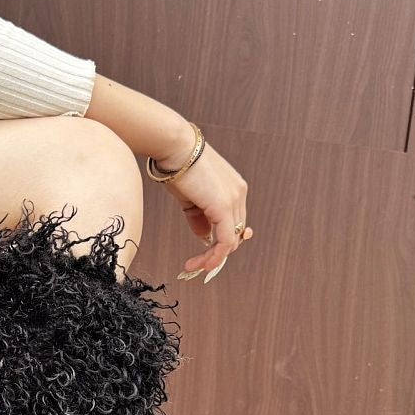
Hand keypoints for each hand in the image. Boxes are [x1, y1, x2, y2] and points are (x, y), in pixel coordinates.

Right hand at [157, 140, 252, 282]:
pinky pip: (224, 241)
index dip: (223, 241)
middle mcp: (239, 193)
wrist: (175, 147)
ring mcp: (234, 200)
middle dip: (216, 253)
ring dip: (212, 259)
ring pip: (230, 241)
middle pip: (235, 234)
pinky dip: (214, 257)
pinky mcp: (223, 207)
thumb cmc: (177, 167)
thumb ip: (199, 219)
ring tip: (193, 267)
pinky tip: (200, 264)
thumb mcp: (190, 198)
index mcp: (234, 189)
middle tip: (195, 265)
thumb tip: (205, 238)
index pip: (234, 223)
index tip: (206, 251)